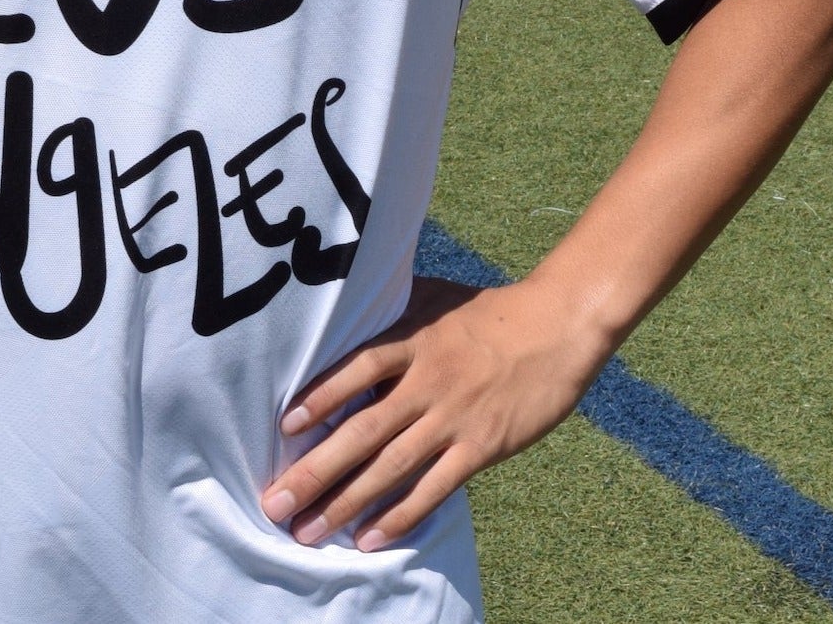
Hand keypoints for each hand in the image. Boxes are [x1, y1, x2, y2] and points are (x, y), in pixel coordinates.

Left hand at [260, 273, 607, 551]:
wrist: (557, 326)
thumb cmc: (491, 309)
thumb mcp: (435, 295)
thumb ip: (394, 308)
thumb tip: (350, 307)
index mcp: (412, 340)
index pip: (355, 369)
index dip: (319, 397)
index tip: (282, 428)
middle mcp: (426, 381)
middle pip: (362, 430)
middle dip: (315, 470)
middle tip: (276, 502)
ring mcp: (453, 417)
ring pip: (390, 467)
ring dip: (346, 502)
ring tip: (308, 530)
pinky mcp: (481, 447)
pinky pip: (434, 488)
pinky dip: (400, 515)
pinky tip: (368, 537)